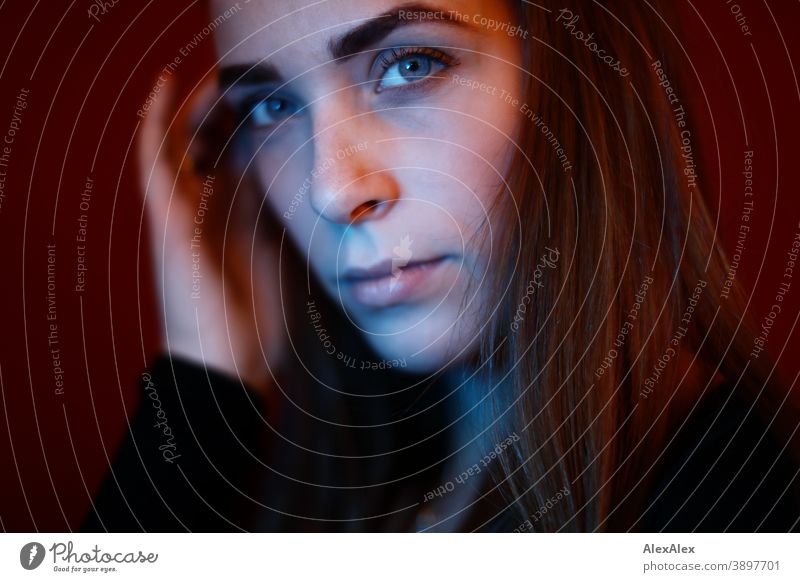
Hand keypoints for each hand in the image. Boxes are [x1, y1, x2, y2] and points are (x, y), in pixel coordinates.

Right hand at [139, 76, 282, 395]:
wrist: (228, 364)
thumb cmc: (261, 321)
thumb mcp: (287, 258)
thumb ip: (294, 222)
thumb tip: (327, 192)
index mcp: (240, 217)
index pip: (245, 157)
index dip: (259, 124)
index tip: (285, 94)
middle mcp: (210, 208)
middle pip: (213, 143)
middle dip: (231, 108)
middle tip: (256, 74)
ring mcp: (184, 211)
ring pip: (182, 140)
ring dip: (197, 104)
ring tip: (219, 68)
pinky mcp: (166, 219)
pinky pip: (154, 160)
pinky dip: (155, 122)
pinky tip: (167, 85)